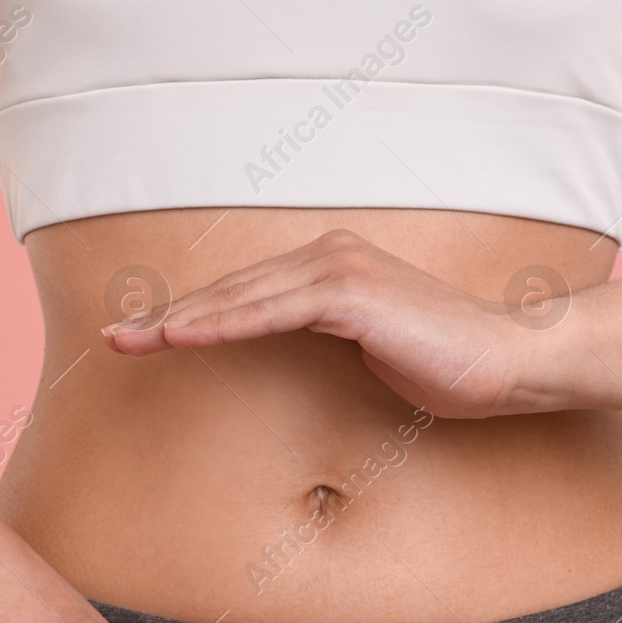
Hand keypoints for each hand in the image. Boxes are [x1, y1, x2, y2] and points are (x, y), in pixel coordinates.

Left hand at [98, 229, 571, 417]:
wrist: (505, 363)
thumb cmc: (443, 365)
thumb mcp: (368, 353)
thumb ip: (324, 344)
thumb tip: (287, 362)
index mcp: (328, 270)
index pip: (244, 295)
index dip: (190, 314)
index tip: (143, 336)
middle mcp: (327, 257)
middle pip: (230, 291)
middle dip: (168, 315)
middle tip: (115, 338)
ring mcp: (338, 269)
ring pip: (240, 298)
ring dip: (180, 320)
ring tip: (131, 341)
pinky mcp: (348, 292)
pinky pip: (270, 311)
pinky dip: (222, 324)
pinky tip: (181, 338)